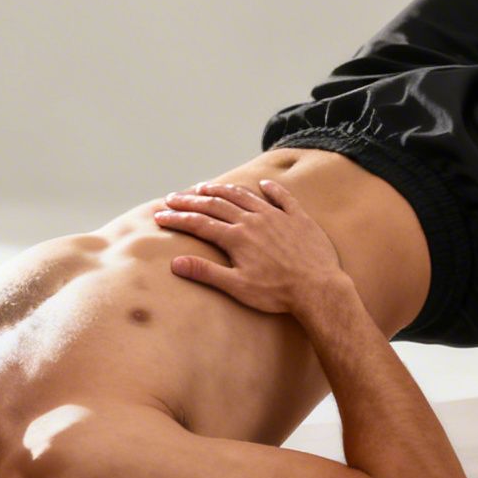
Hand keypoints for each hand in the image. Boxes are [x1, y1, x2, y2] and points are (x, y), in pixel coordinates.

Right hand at [153, 179, 347, 315]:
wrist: (318, 288)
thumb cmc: (277, 293)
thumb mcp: (237, 287)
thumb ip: (206, 272)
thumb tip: (176, 263)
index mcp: (236, 237)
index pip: (199, 224)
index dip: (178, 219)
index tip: (160, 216)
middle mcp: (253, 220)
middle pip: (216, 204)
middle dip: (192, 200)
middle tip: (174, 197)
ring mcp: (277, 216)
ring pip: (244, 196)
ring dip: (223, 190)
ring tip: (207, 186)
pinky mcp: (299, 218)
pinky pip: (283, 198)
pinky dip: (272, 189)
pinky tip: (264, 184)